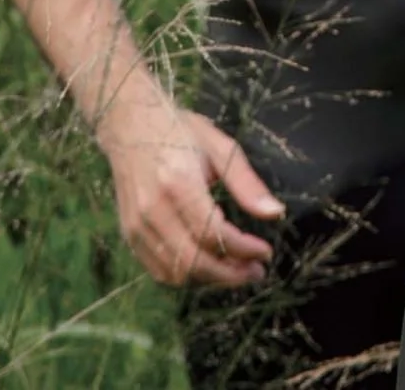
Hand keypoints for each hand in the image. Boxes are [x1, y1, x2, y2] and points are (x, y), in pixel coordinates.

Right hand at [100, 96, 285, 287]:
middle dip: (231, 274)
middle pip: (194, 262)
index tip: (266, 252)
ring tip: (237, 270)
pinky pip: (158, 270)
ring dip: (210, 279)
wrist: (129, 125)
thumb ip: (247, 184)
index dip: (243, 250)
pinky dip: (187, 276)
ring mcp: (136, 226)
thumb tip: (275, 213)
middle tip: (256, 270)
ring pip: (175, 273)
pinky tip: (210, 266)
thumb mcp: (220, 147)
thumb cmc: (179, 131)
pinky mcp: (129, 234)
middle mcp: (152, 210)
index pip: (213, 235)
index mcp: (178, 184)